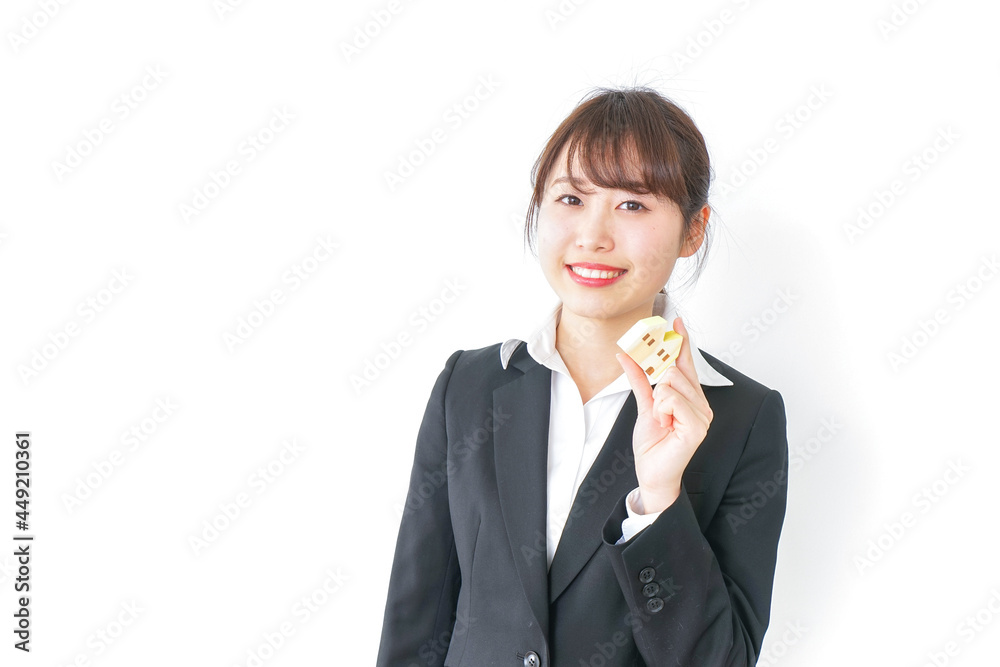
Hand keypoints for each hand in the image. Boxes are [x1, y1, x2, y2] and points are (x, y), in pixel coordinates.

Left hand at [616, 317, 713, 513]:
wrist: (652, 471)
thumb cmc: (653, 443)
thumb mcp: (643, 404)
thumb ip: (639, 379)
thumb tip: (626, 354)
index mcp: (690, 397)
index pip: (687, 363)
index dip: (681, 341)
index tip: (675, 321)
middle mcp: (701, 403)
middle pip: (674, 370)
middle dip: (658, 389)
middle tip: (658, 412)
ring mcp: (702, 415)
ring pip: (670, 384)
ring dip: (658, 404)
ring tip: (663, 422)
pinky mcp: (697, 427)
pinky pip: (671, 400)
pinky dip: (661, 411)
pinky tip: (666, 425)